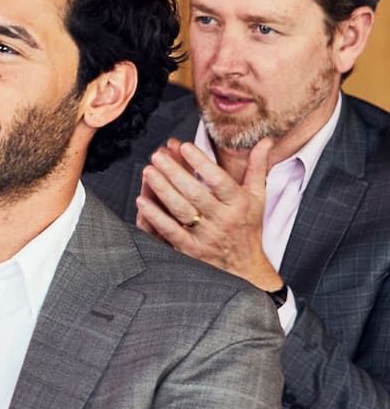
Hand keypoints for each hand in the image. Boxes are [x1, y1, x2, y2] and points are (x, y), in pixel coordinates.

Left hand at [136, 137, 282, 289]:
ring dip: (162, 190)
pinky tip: (142, 201)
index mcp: (239, 204)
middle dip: (174, 172)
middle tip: (157, 155)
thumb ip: (257, 168)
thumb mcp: (257, 197)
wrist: (243, 268)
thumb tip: (265, 140)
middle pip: (195, 194)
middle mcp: (223, 220)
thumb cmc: (248, 227)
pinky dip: (155, 216)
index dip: (202, 163)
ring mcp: (205, 236)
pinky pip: (169, 231)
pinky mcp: (189, 250)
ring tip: (148, 171)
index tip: (185, 146)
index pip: (220, 181)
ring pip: (181, 210)